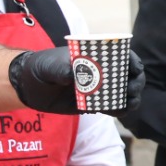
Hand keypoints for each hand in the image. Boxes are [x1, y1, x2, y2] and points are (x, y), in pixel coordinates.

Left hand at [8, 48, 146, 115]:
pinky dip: (120, 109)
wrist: (29, 86)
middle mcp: (102, 71)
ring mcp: (100, 87)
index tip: (135, 69)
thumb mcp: (49, 66)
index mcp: (95, 56)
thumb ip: (61, 69)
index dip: (132, 61)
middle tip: (131, 89)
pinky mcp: (95, 103)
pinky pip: (113, 107)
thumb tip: (72, 74)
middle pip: (129, 75)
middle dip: (135, 82)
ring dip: (131, 97)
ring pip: (125, 92)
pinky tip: (119, 111)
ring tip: (129, 103)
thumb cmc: (41, 67)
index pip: (121, 55)